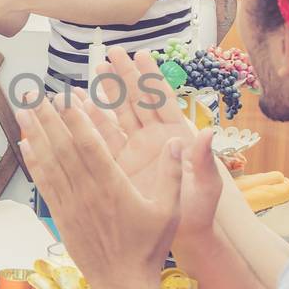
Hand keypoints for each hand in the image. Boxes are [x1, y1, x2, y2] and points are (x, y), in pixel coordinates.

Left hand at [16, 90, 200, 288]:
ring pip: (48, 161)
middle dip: (46, 116)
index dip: (75, 117)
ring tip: (22, 108)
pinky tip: (24, 144)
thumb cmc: (148, 248)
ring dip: (34, 133)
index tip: (64, 94)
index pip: (89, 144)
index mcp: (112, 186)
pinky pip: (44, 182)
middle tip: (32, 90)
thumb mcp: (170, 210)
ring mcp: (70, 203)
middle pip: (62, 146)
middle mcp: (86, 191)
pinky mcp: (61, 215)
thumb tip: (180, 139)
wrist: (122, 284)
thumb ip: (173, 174)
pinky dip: (33, 161)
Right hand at [76, 49, 223, 244]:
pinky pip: (104, 140)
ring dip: (105, 95)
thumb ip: (204, 159)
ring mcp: (136, 152)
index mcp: (175, 136)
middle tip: (110, 52)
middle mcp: (154, 139)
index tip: (139, 54)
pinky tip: (79, 109)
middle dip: (124, 76)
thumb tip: (208, 132)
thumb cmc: (201, 210)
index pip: (161, 100)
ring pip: (118, 116)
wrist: (186, 235)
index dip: (150, 77)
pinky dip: (92, 124)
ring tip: (92, 72)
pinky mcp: (121, 167)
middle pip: (137, 100)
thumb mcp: (206, 185)